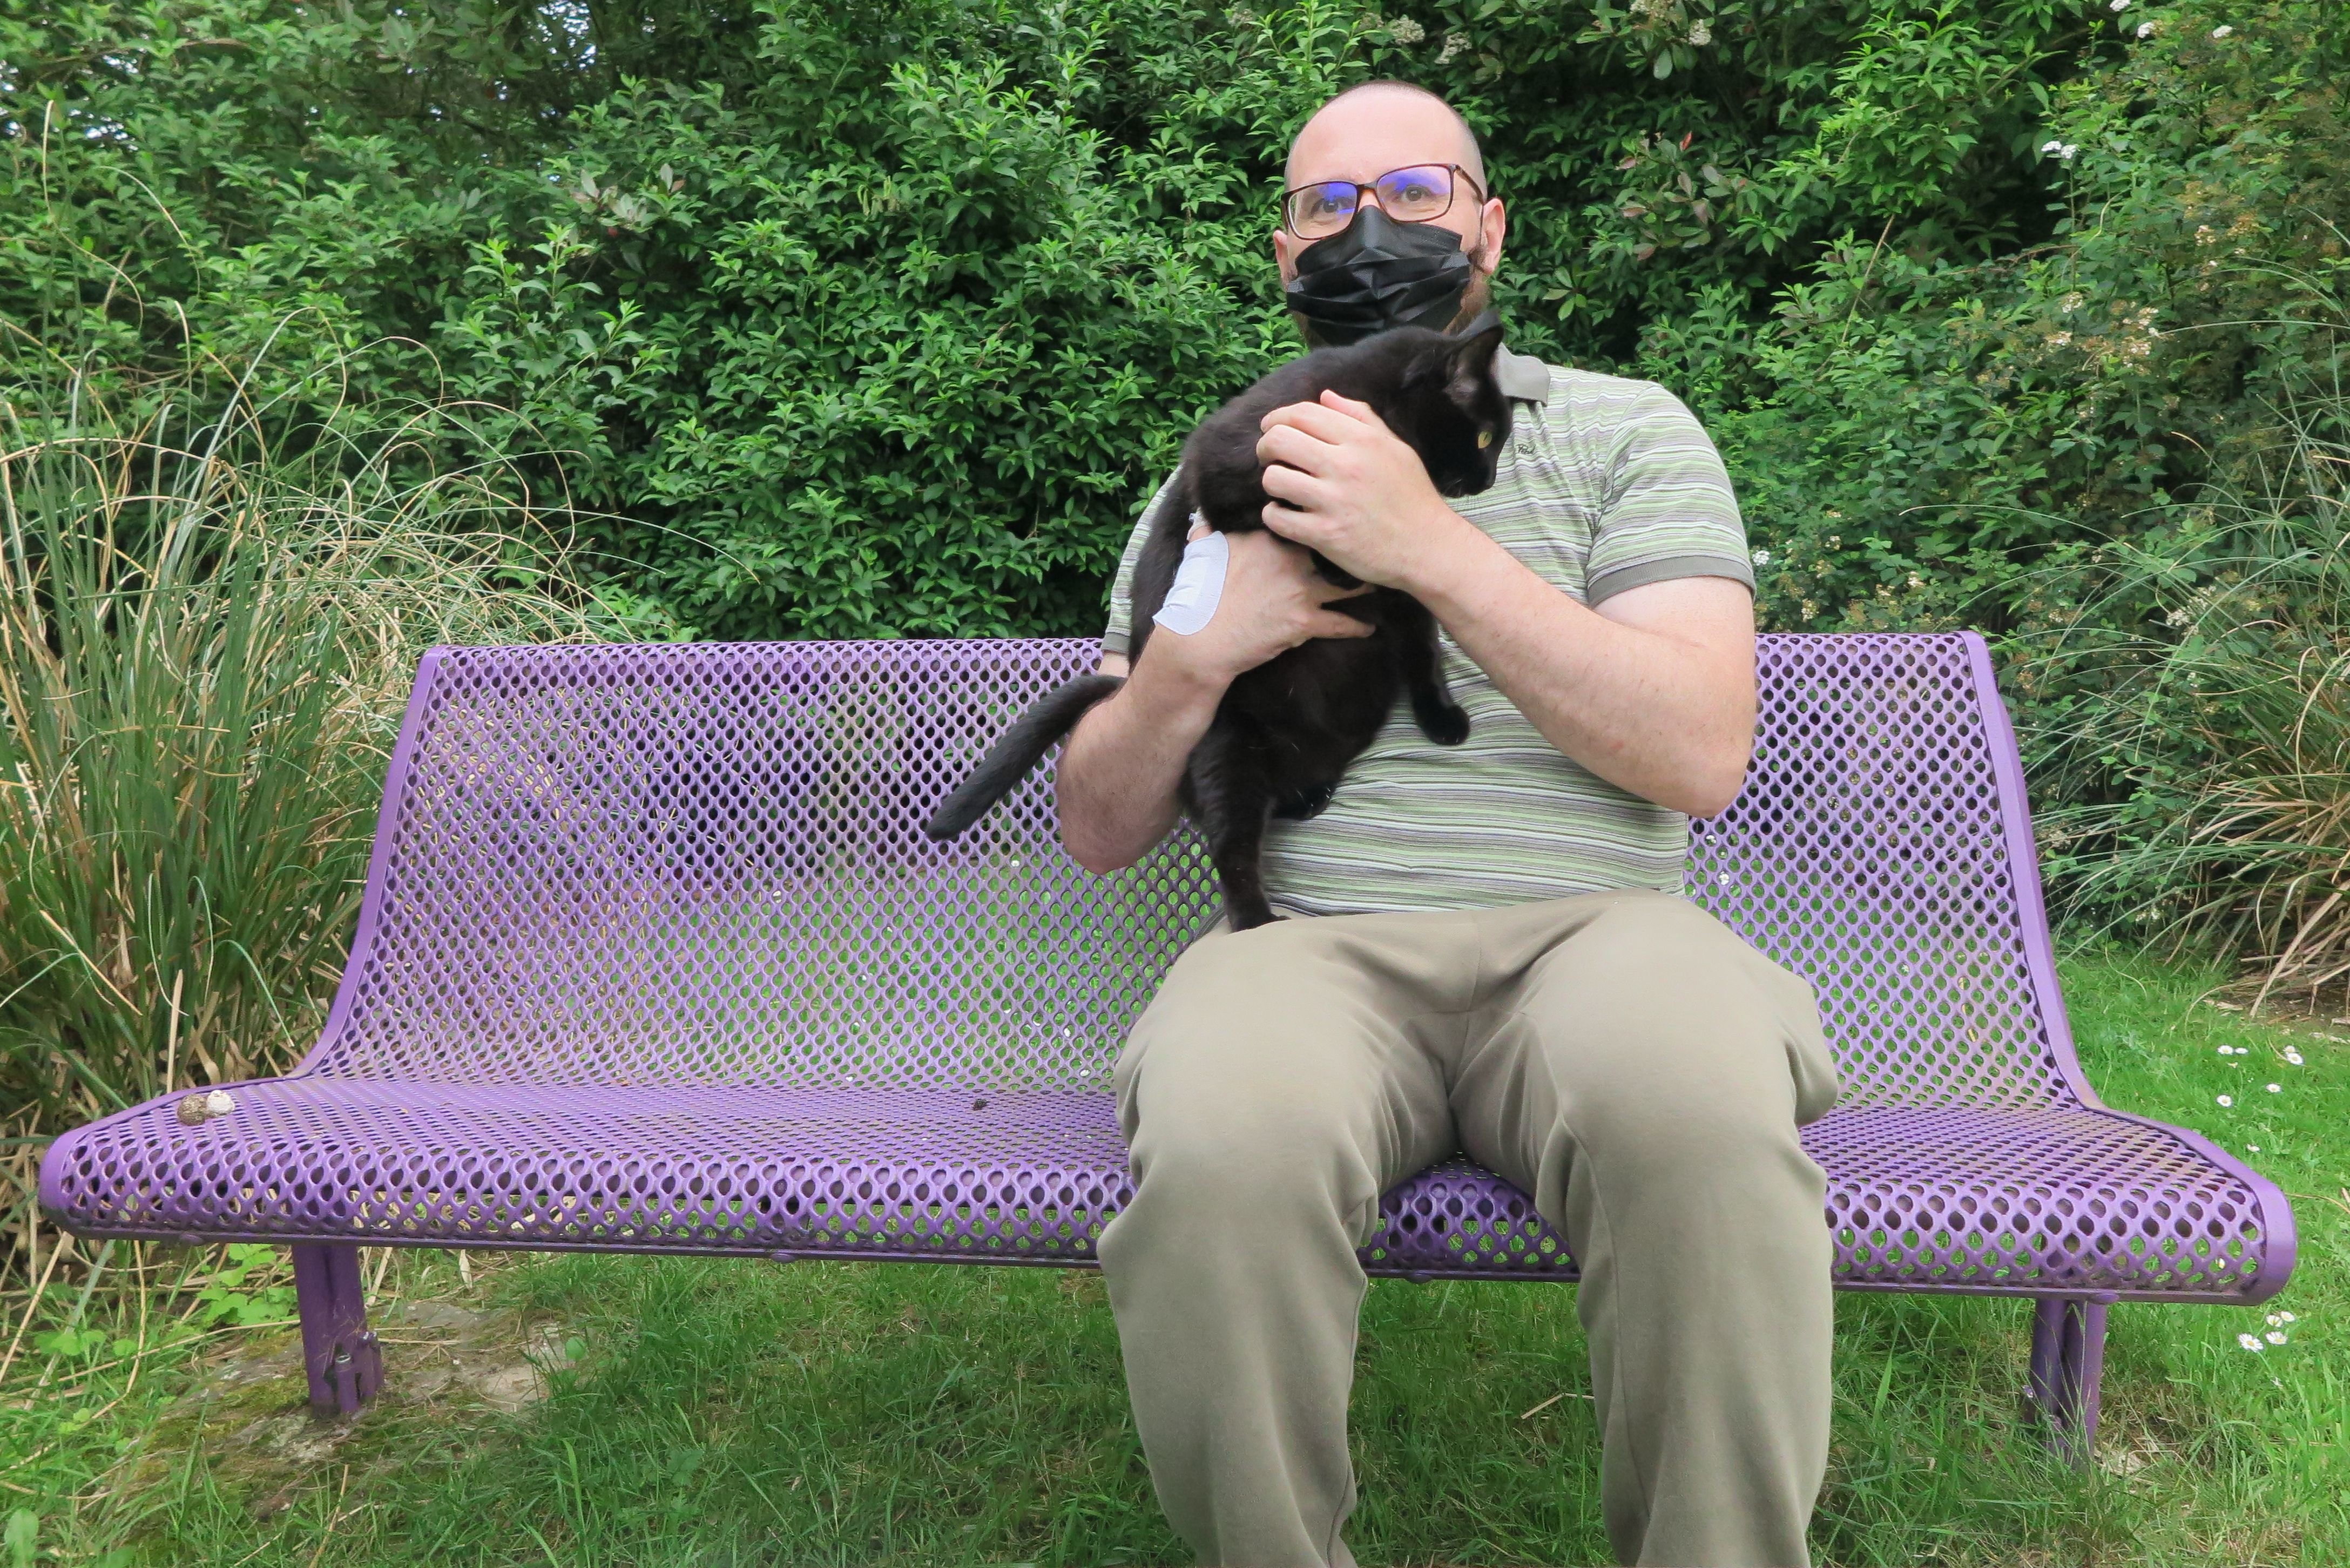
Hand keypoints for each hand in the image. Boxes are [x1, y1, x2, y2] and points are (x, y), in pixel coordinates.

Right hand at [1144, 522, 1373, 688]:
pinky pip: (1342, 624)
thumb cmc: (1197, 594)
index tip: (1335, 519)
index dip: (1321, 520)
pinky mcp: (1304, 622)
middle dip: (1352, 550)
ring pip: (1348, 585)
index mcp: (1267, 536)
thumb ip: (1208, 528)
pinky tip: (1369, 628)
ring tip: (1377, 584)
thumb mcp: (1200, 551)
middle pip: (1334, 548)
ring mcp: (1300, 590)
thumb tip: (1205, 515)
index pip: (1306, 519)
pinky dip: (1358, 628)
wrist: (1200, 639)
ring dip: (1364, 586)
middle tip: (1367, 549)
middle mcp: (1290, 558)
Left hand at [1255, 391, 1478, 591]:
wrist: (1427, 547)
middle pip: (1280, 440)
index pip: (1303, 413)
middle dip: (1265, 446)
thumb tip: (1325, 396)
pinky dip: (1273, 514)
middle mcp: (1345, 466)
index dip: (1278, 417)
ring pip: (1274, 478)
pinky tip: (1284, 514)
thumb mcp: (1395, 447)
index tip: (1272, 428)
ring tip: (1282, 487)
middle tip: (1269, 456)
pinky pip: (1278, 517)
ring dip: (1271, 480)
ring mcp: (1333, 501)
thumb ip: (1361, 418)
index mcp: (1362, 440)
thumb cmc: (1412, 496)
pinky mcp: (1325, 534)